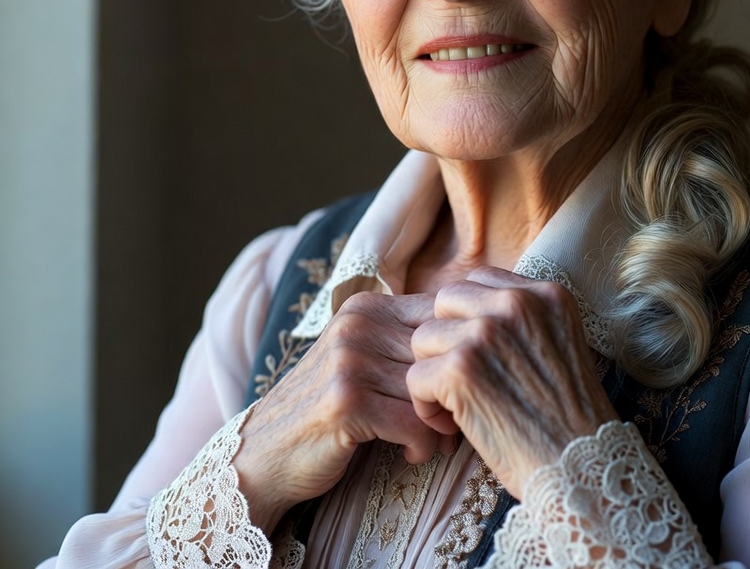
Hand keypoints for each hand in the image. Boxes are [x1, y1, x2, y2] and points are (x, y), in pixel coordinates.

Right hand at [233, 291, 455, 533]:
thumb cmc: (327, 408)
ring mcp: (348, 359)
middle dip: (455, 394)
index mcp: (366, 306)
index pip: (440, 316)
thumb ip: (405, 342)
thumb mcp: (362, 358)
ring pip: (430, 390)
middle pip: (439, 353)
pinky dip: (422, 446)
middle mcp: (357, 324)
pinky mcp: (346, 400)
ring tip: (433, 443)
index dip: (460, 354)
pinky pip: (413, 423)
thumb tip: (475, 343)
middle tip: (454, 426)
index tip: (462, 388)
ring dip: (442, 427)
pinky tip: (411, 454)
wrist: (262, 455)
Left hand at [406, 267, 617, 497]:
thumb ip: (520, 318)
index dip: (468, 318)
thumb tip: (469, 312)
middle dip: (445, 340)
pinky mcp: (461, 369)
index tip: (479, 353)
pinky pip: (415, 377)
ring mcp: (486, 333)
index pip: (478, 280)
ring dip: (432, 374)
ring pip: (423, 337)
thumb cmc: (567, 417)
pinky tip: (450, 424)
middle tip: (463, 378)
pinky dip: (425, 406)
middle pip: (444, 300)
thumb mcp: (558, 343)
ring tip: (456, 405)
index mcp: (544, 293)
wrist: (580, 468)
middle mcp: (515, 304)